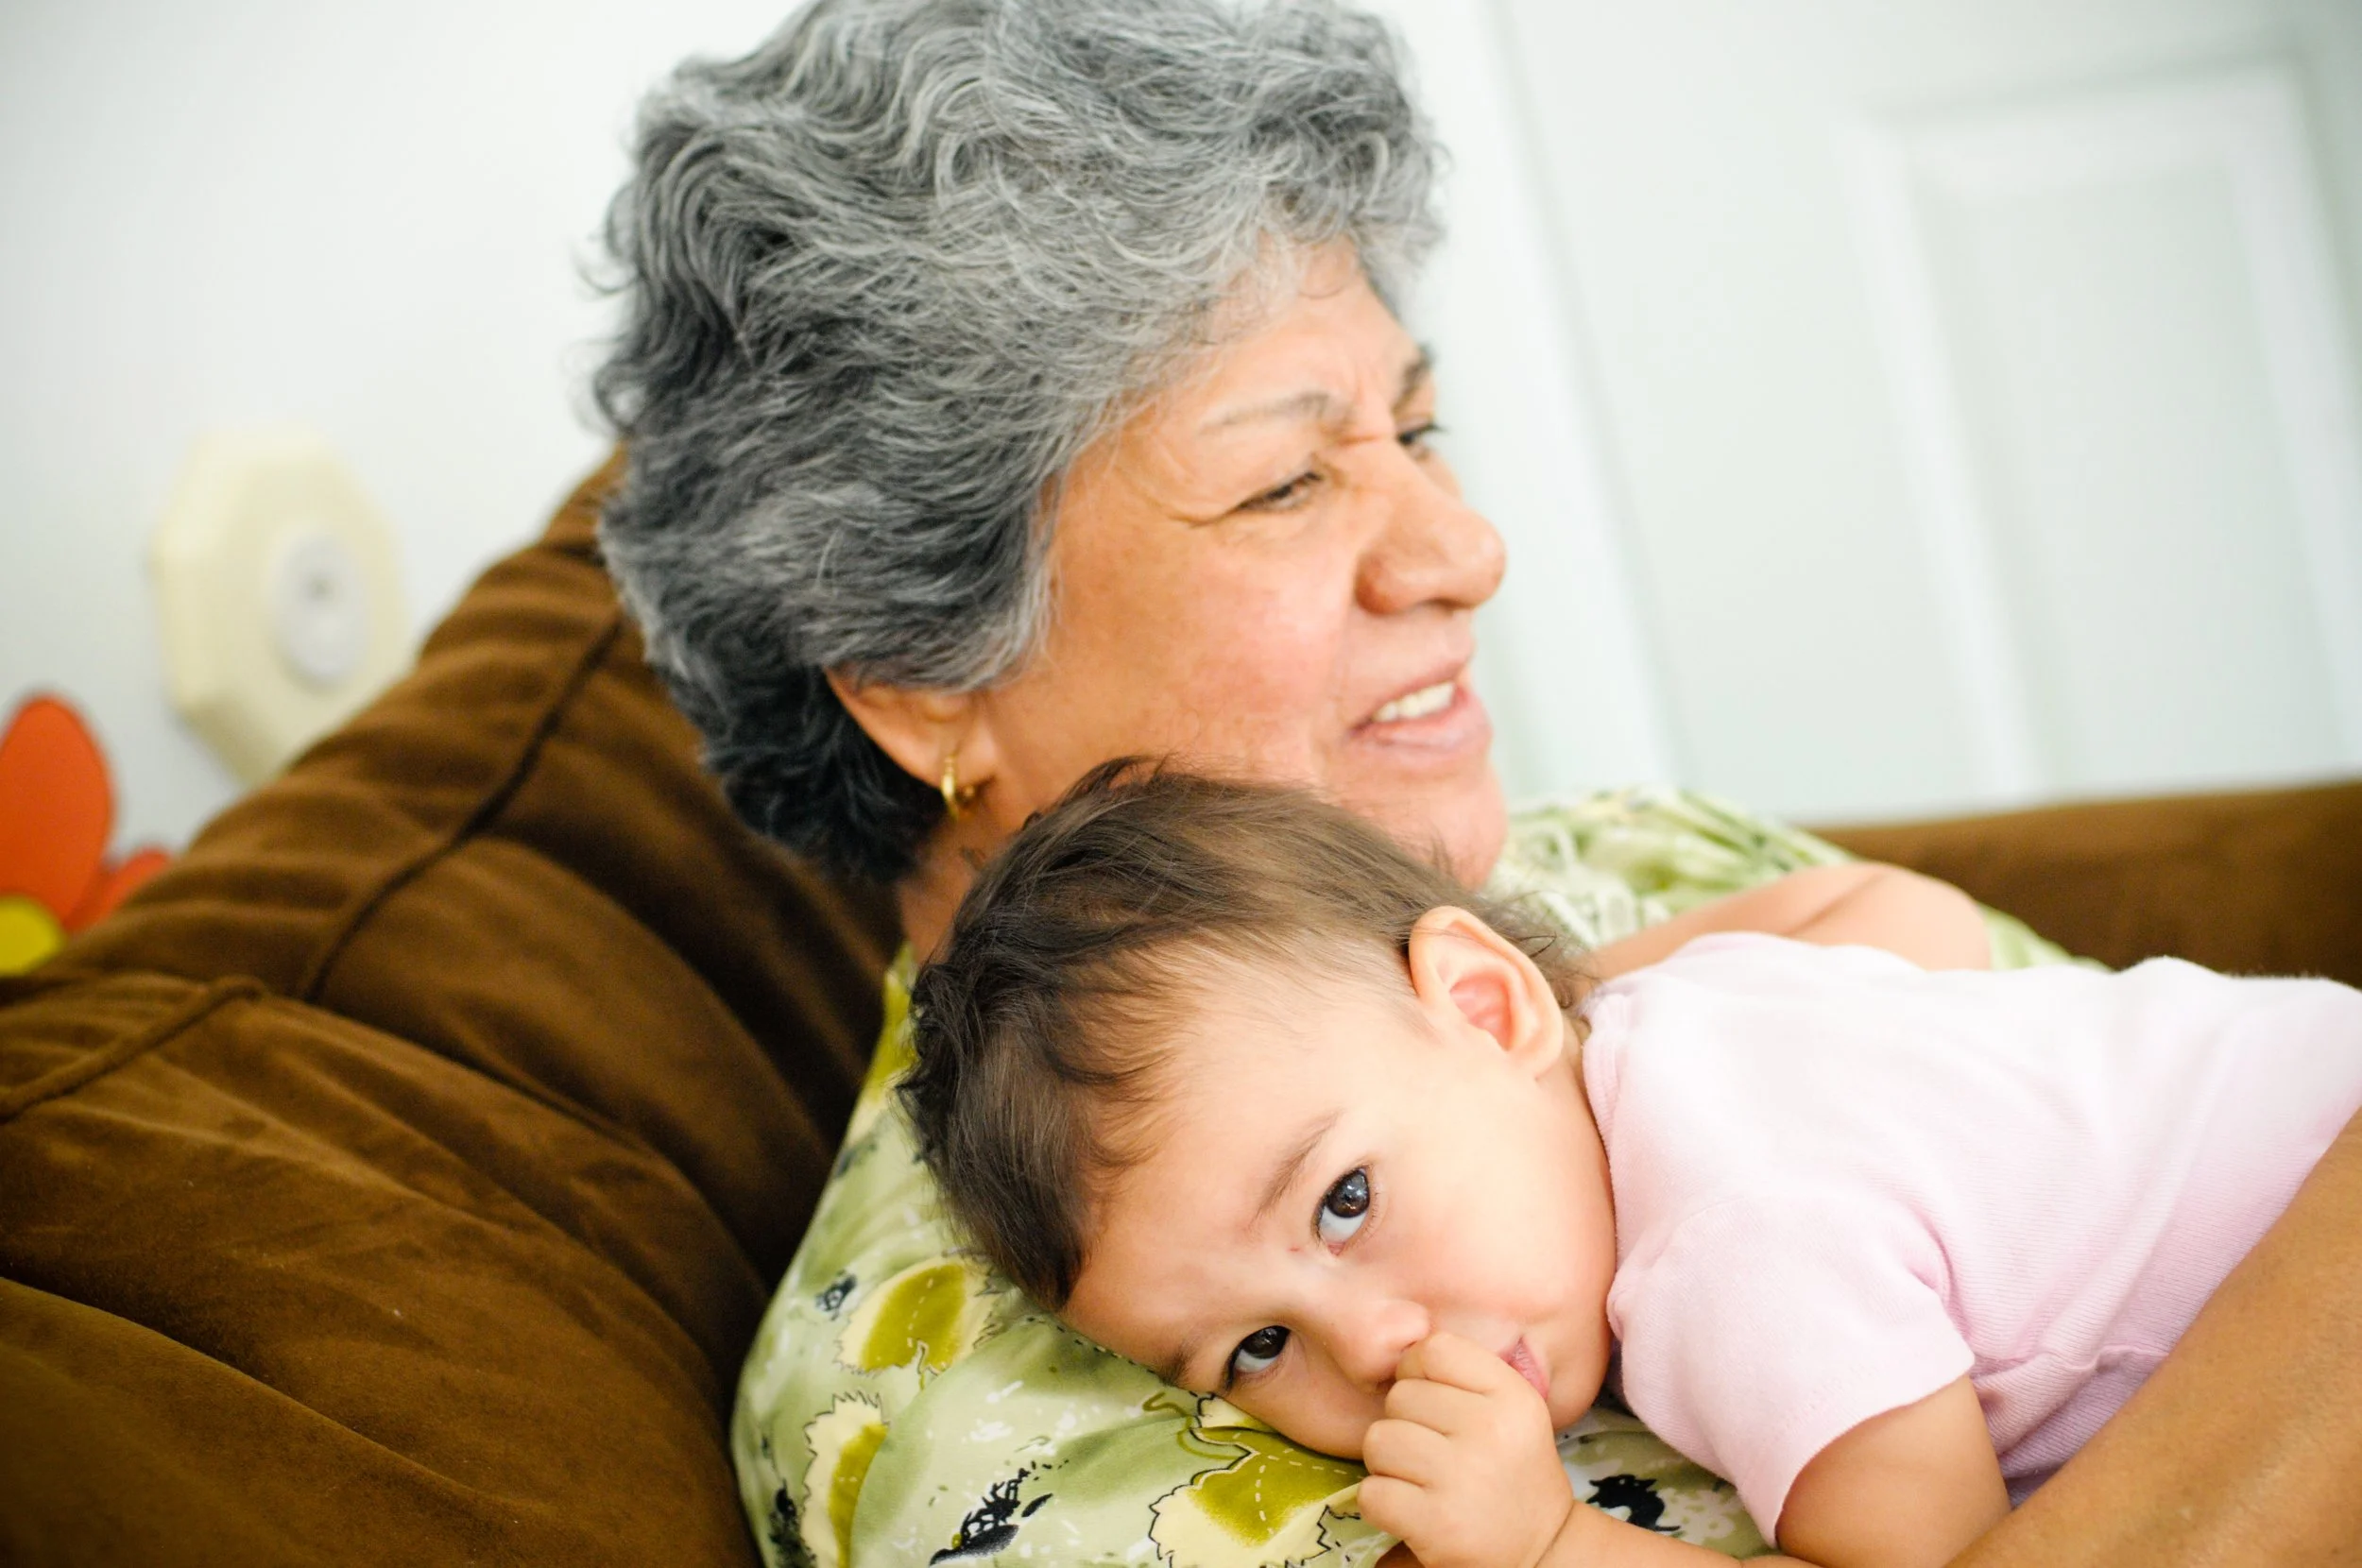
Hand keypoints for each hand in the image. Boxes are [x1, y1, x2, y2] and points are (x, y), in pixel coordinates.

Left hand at [1358, 1331, 1575, 1567]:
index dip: (1418, 1371)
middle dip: (1406, 1424)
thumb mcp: (1511, 1409)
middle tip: (1435, 1454)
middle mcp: (1490, 1429)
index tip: (1432, 1402)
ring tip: (1423, 1481)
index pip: (1434, 1349)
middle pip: (1400, 1396)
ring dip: (1390, 1464)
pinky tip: (1414, 1510)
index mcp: (1512, 1394)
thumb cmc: (1511, 1471)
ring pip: (1378, 1440)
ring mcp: (1461, 1476)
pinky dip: (1383, 1503)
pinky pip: (1371, 1492)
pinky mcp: (1436, 1523)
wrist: (1542, 1551)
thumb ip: (1463, 1375)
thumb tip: (1399, 1349)